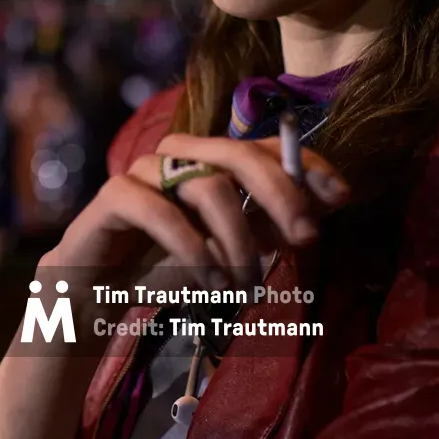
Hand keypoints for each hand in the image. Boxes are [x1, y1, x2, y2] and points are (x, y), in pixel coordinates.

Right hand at [40, 134, 350, 323]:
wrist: (96, 291)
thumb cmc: (166, 267)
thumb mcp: (230, 249)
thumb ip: (270, 224)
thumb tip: (328, 199)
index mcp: (211, 162)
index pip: (265, 146)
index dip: (306, 163)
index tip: (341, 195)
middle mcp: (180, 156)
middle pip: (239, 153)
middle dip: (282, 194)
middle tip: (307, 239)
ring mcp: (145, 171)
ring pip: (207, 186)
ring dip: (238, 241)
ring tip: (245, 287)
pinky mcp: (115, 195)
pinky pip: (159, 211)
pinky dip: (192, 249)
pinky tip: (208, 281)